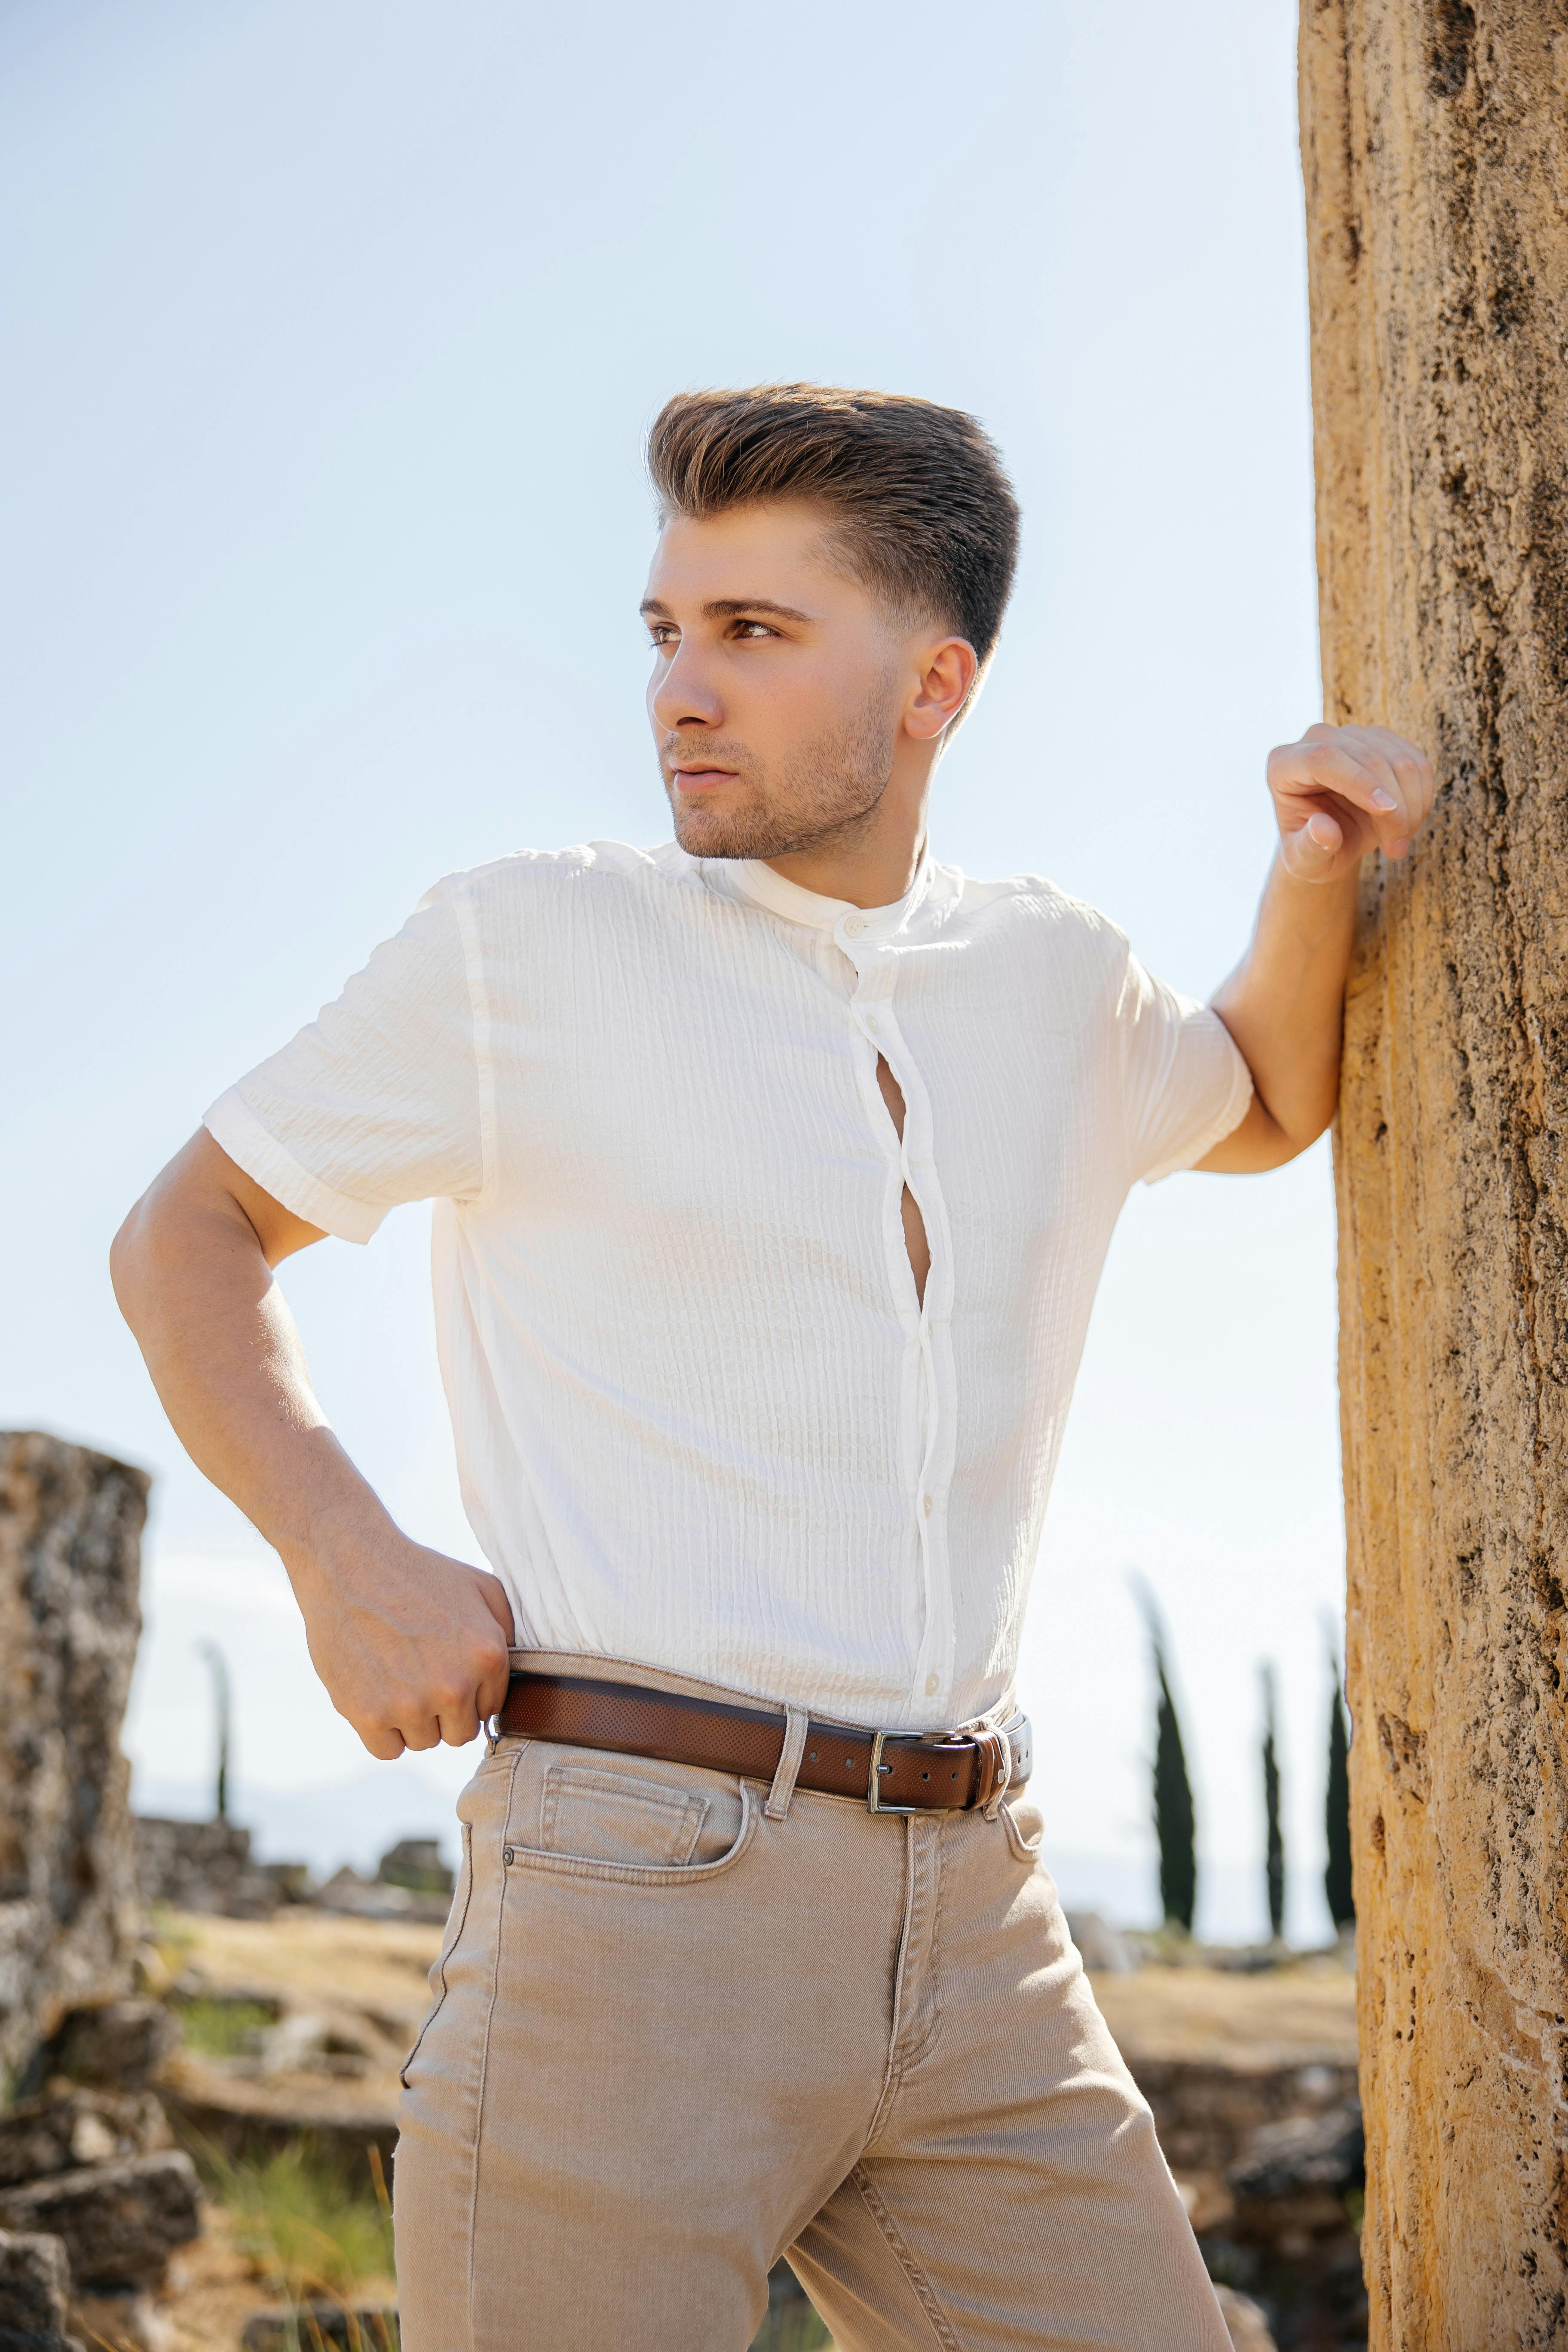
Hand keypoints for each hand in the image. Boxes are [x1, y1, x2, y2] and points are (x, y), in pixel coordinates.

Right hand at [287, 1524, 515, 1759]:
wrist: (349, 1565)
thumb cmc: (417, 1574)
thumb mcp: (481, 1588)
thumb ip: (507, 1632)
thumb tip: (518, 1672)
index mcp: (487, 1657)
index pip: (490, 1710)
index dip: (470, 1693)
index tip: (447, 1670)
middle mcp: (454, 1686)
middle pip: (460, 1733)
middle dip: (445, 1711)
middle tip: (421, 1675)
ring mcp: (410, 1704)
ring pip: (424, 1742)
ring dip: (412, 1720)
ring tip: (396, 1676)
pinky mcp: (367, 1714)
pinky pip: (388, 1749)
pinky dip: (382, 1731)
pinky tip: (377, 1694)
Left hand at [1267, 723, 1434, 882]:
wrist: (1330, 840)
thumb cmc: (1311, 851)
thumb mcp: (1303, 862)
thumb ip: (1308, 849)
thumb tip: (1323, 828)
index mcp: (1283, 765)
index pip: (1324, 758)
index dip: (1360, 781)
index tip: (1387, 812)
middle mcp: (1315, 739)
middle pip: (1367, 756)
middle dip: (1393, 806)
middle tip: (1397, 849)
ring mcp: (1351, 735)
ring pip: (1398, 758)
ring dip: (1411, 805)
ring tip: (1400, 841)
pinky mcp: (1381, 740)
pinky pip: (1416, 762)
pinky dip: (1421, 795)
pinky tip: (1409, 823)